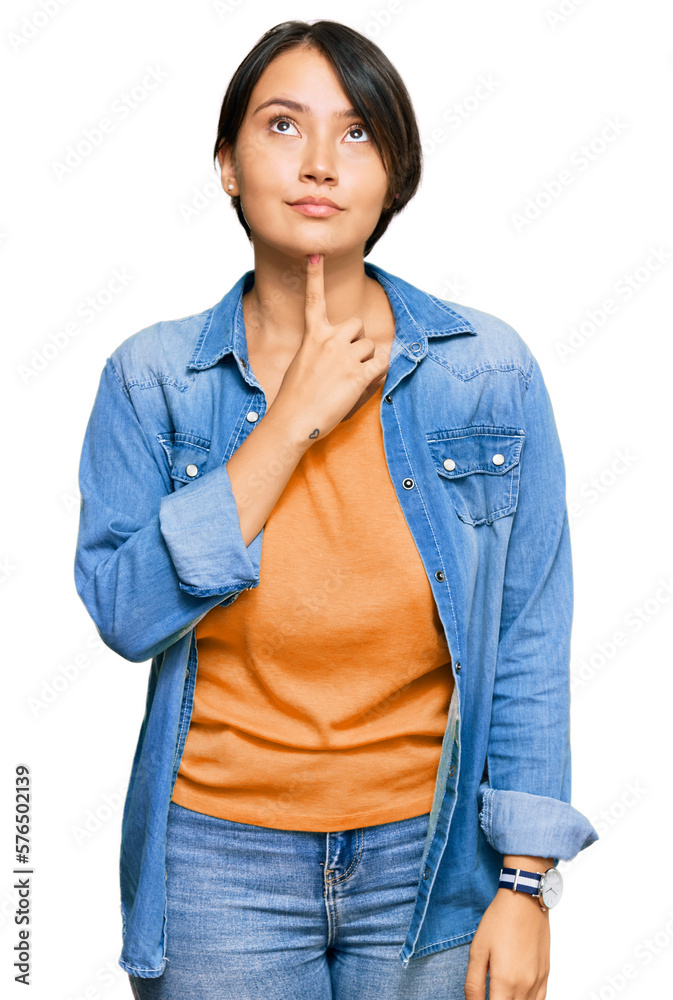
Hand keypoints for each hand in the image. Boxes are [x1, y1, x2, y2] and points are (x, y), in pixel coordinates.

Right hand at [272, 253, 388, 443]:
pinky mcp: (358, 375)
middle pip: (357, 325)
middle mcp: (329, 340)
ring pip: (371, 346)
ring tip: (348, 381)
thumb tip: (347, 353)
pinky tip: (363, 384)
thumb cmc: (295, 397)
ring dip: (367, 361)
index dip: (315, 276)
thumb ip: (325, 353)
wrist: (293, 421)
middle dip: (358, 342)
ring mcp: (345, 357)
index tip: (315, 254)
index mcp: (313, 336)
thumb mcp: (303, 365)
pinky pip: (381, 364)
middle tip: (345, 364)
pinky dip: (378, 373)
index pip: (315, 300)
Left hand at [464, 889, 550, 998]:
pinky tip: (517, 995)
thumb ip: (474, 984)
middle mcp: (525, 986)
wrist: (524, 901)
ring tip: (501, 992)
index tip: (479, 999)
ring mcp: (538, 981)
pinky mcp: (545, 974)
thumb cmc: (499, 921)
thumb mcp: (477, 950)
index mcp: (505, 982)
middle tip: (489, 991)